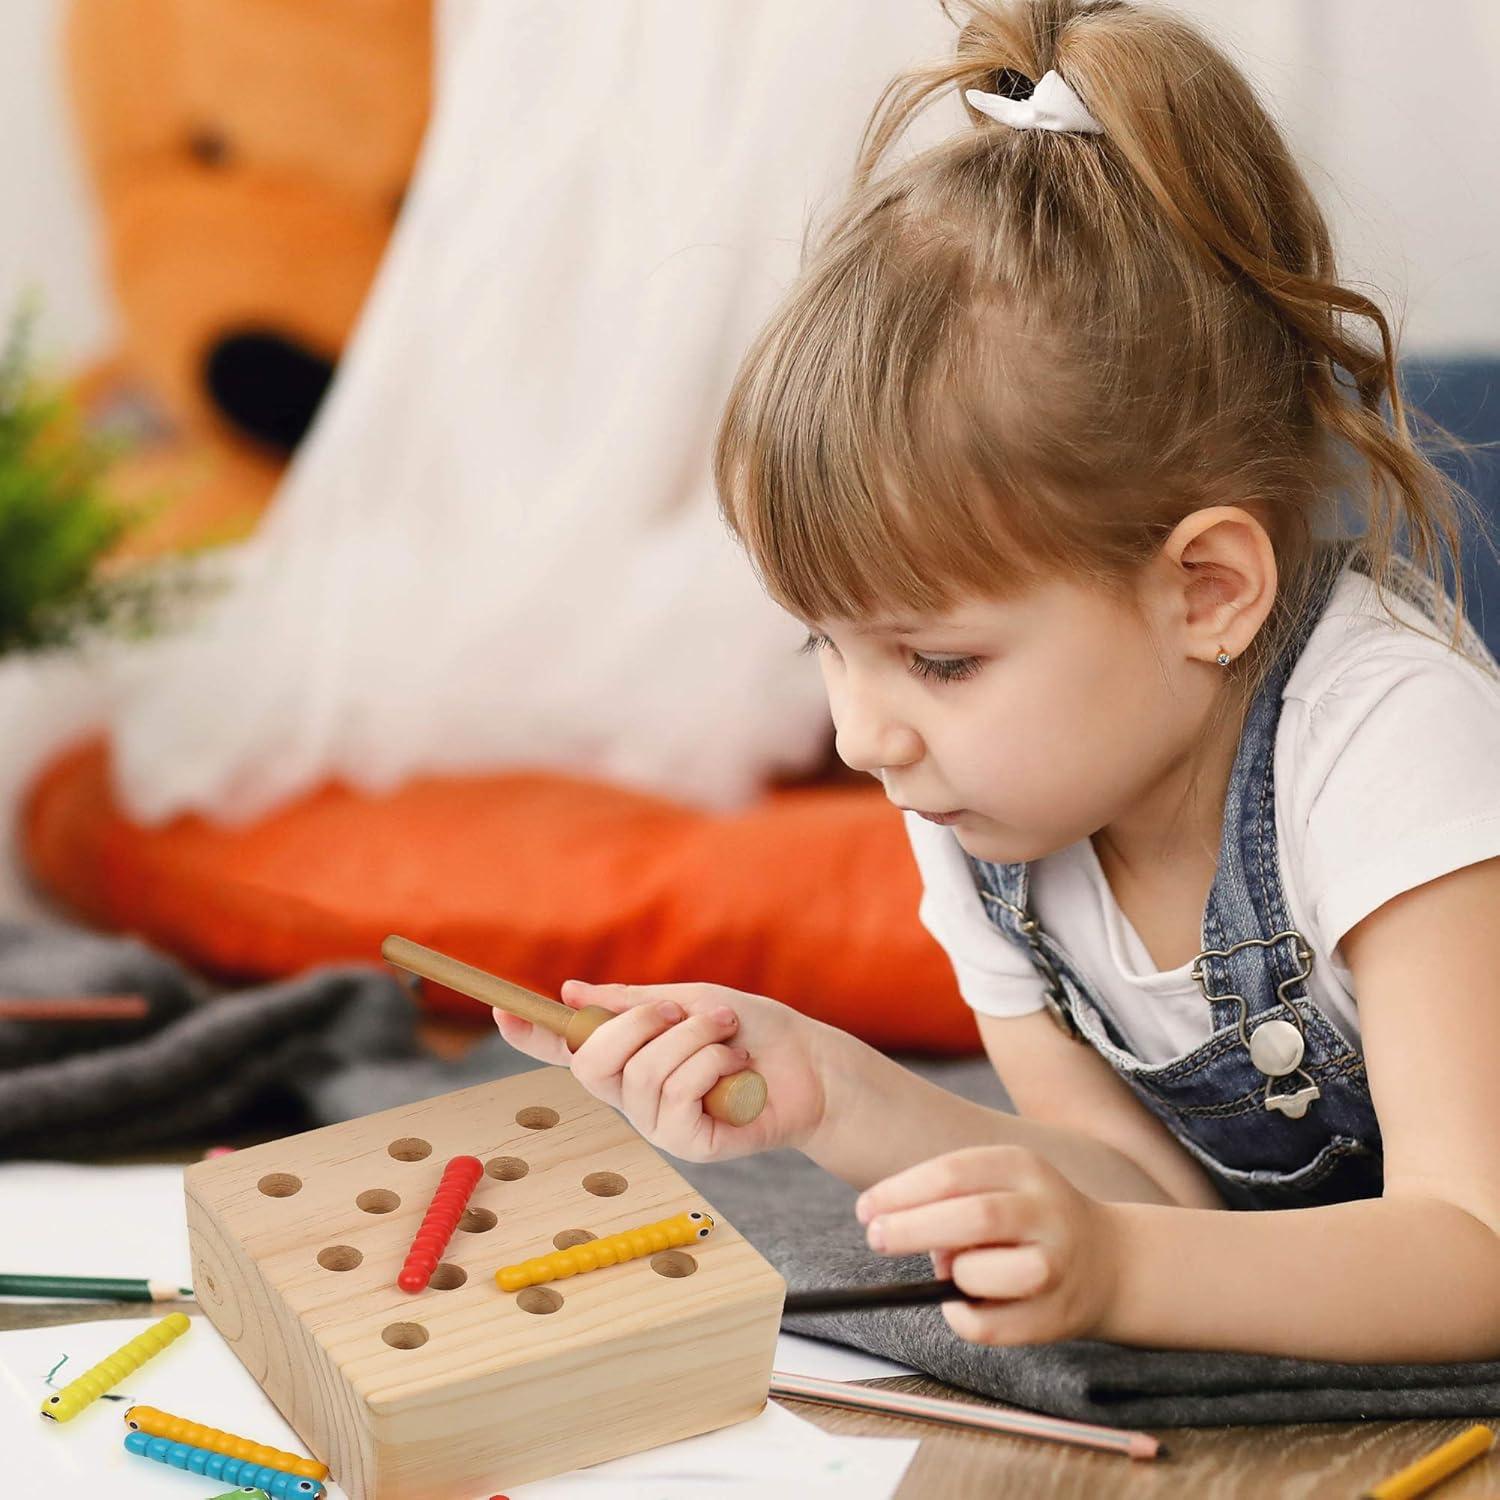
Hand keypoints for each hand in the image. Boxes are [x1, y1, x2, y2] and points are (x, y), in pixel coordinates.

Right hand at [493, 980, 833, 1162]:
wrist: (809, 1062)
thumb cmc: (753, 1029)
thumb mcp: (690, 1000)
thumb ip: (632, 1003)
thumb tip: (570, 992)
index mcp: (627, 1054)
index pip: (565, 1049)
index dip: (531, 1035)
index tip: (502, 1011)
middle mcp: (632, 1093)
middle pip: (591, 1062)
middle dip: (641, 1023)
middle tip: (688, 1011)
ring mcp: (657, 1123)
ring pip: (644, 1074)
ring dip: (696, 1038)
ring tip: (729, 1037)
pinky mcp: (689, 1146)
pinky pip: (677, 1099)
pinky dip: (711, 1066)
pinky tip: (735, 1069)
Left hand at [855, 1146, 1119, 1344]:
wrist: (1110, 1262)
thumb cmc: (1027, 1219)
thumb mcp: (999, 1184)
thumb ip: (952, 1196)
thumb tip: (894, 1225)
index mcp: (1022, 1167)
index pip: (952, 1172)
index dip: (901, 1192)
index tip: (865, 1209)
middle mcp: (1045, 1210)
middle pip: (970, 1216)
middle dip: (911, 1228)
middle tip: (876, 1237)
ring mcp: (1056, 1263)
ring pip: (984, 1272)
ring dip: (952, 1274)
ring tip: (950, 1270)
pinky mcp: (1058, 1315)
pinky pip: (990, 1326)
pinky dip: (960, 1318)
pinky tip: (958, 1305)